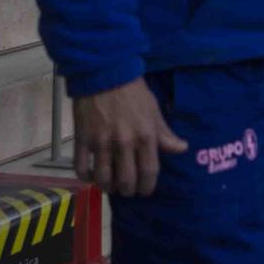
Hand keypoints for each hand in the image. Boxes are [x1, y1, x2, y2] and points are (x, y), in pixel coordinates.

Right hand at [73, 78, 187, 196]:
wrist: (105, 73)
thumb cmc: (133, 92)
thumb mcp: (154, 110)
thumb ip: (165, 134)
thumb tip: (182, 149)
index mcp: (145, 137)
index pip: (149, 173)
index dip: (147, 187)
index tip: (144, 190)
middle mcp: (124, 143)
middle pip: (126, 181)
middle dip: (128, 190)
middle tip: (127, 189)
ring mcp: (101, 143)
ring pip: (103, 179)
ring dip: (107, 186)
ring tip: (109, 184)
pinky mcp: (82, 139)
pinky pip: (81, 168)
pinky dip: (85, 177)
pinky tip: (90, 176)